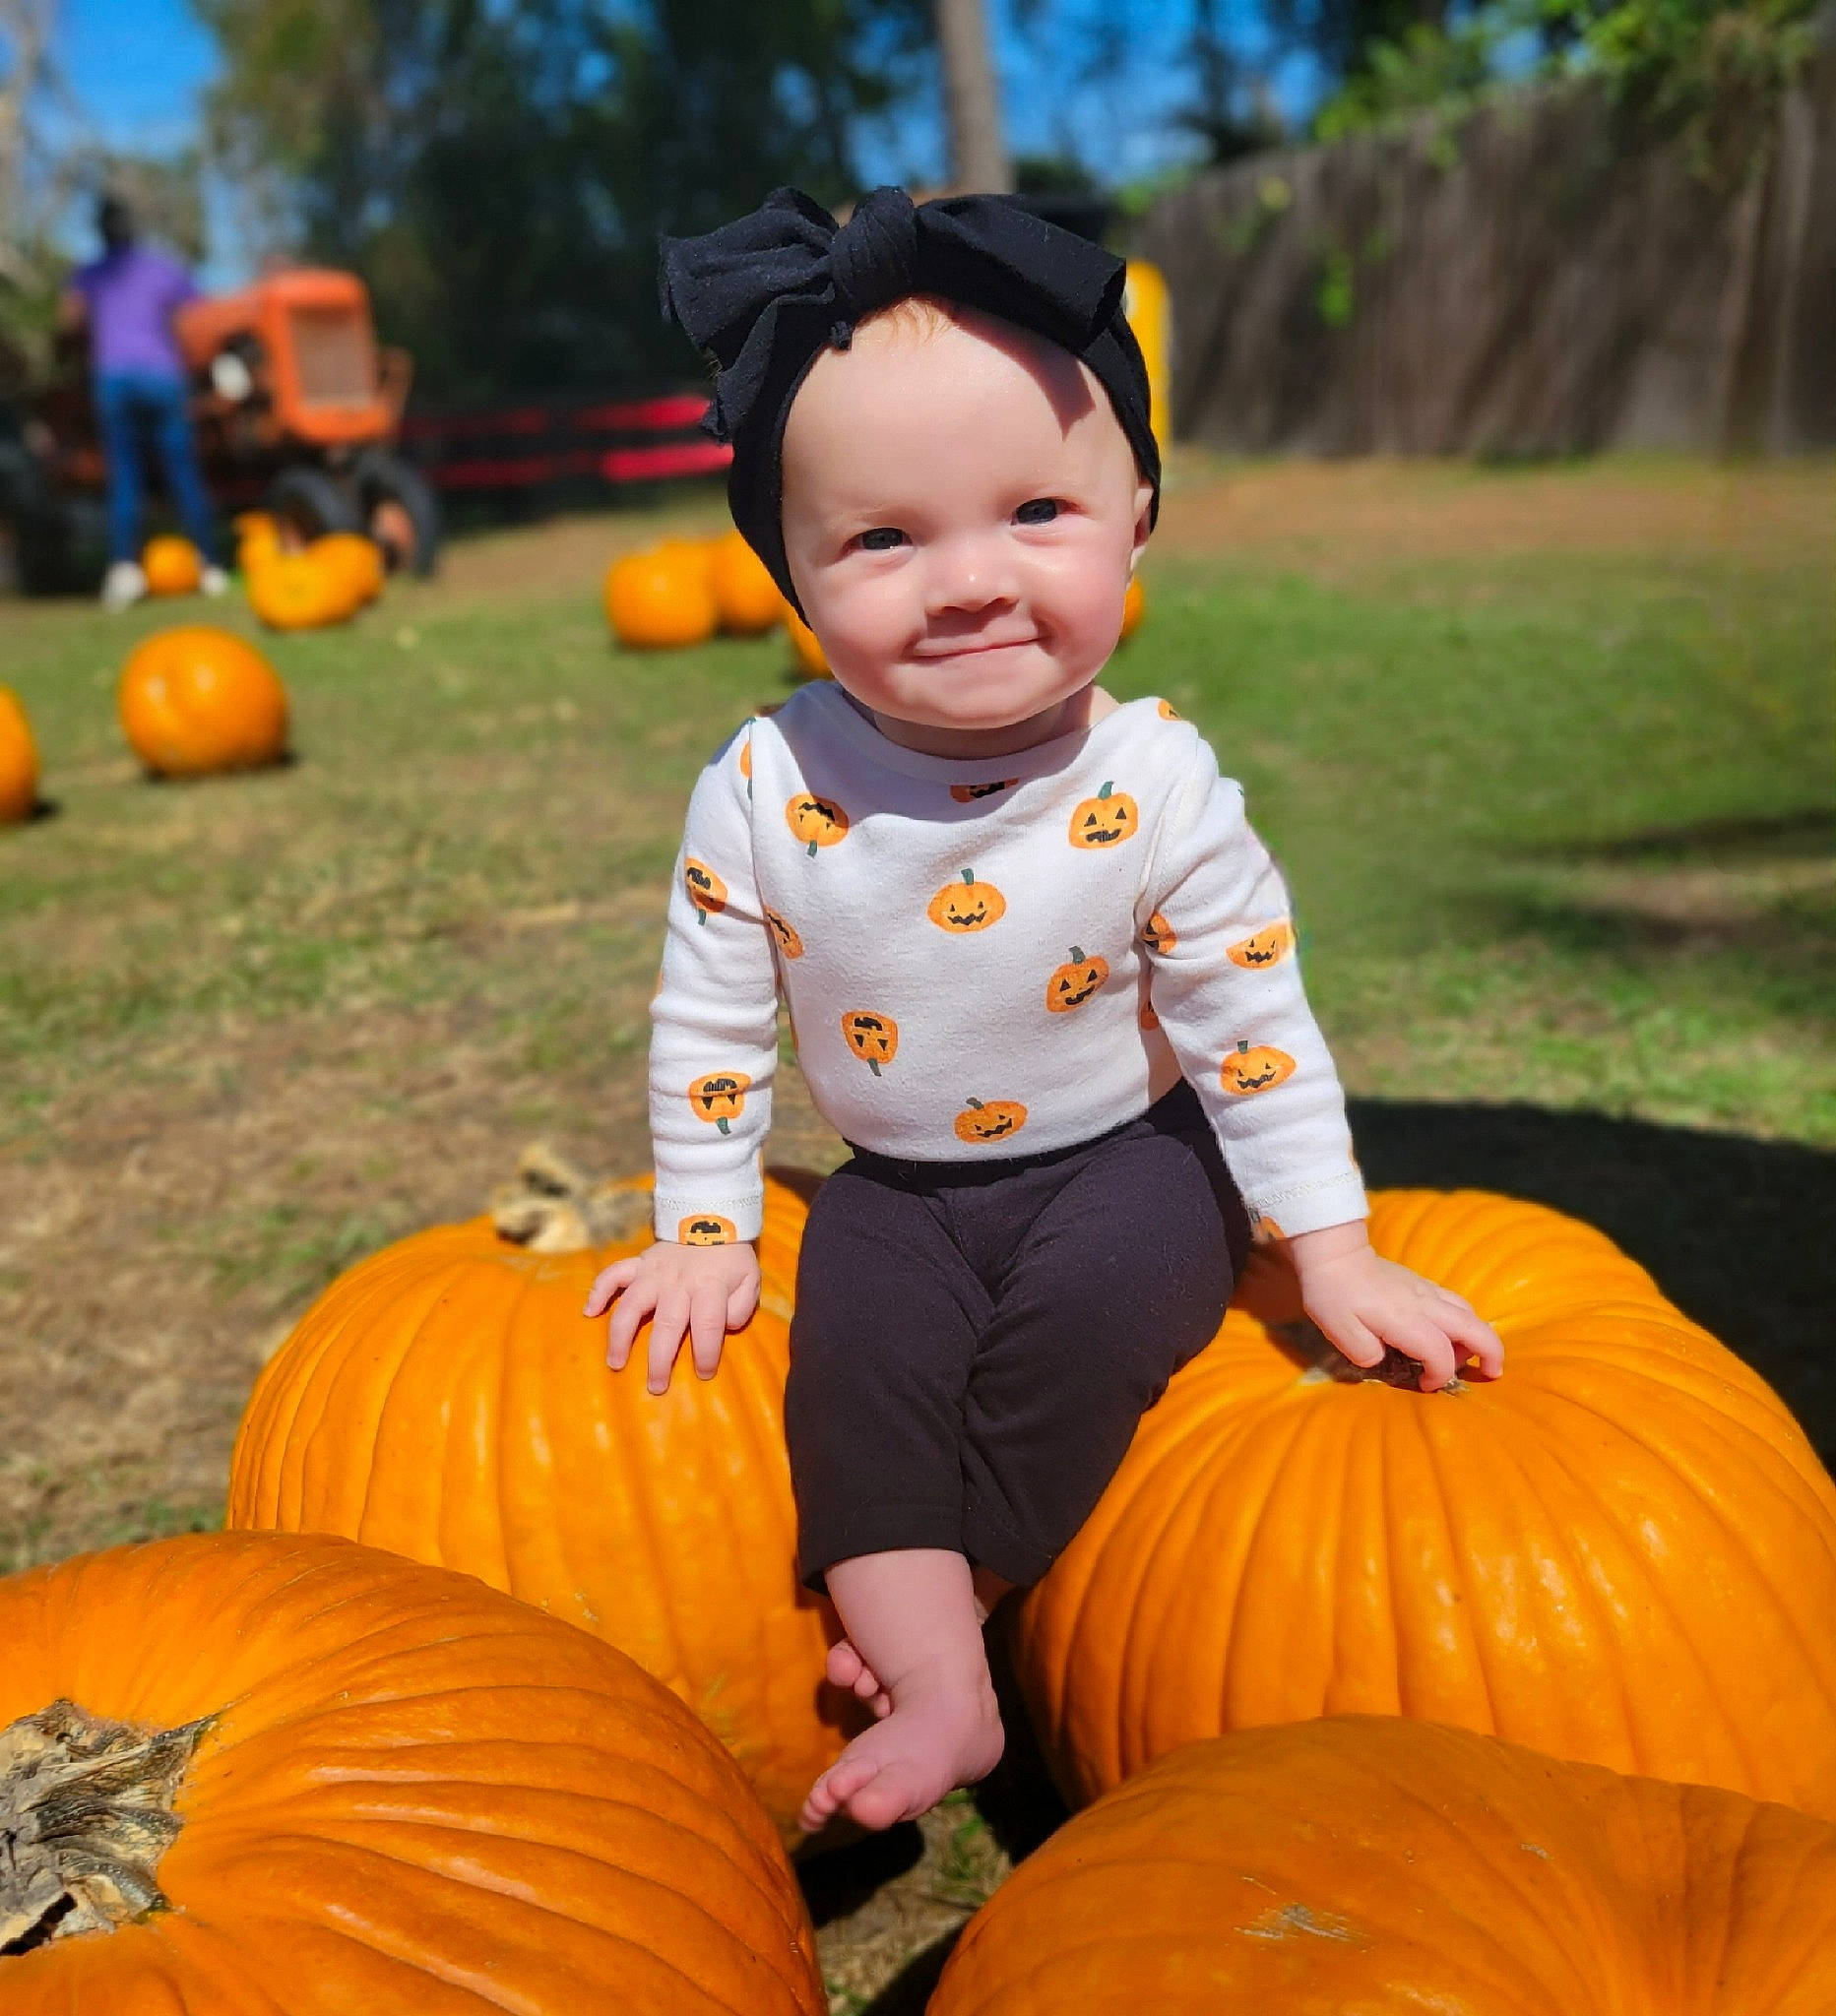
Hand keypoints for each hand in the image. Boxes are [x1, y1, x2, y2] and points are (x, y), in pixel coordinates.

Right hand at [583, 1239, 760, 1394]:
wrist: (712, 1218)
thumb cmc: (731, 1258)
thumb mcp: (750, 1279)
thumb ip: (741, 1306)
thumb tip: (726, 1326)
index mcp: (709, 1287)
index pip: (708, 1325)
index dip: (706, 1353)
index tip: (704, 1373)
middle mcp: (677, 1282)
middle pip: (667, 1325)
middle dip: (660, 1360)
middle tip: (655, 1386)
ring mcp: (654, 1273)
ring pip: (632, 1305)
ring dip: (621, 1335)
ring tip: (616, 1362)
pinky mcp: (638, 1264)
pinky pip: (613, 1274)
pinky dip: (599, 1291)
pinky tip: (589, 1312)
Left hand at [1286, 1222, 1502, 1391]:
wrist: (1335, 1254)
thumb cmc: (1332, 1293)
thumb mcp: (1339, 1331)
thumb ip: (1365, 1353)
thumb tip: (1383, 1360)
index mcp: (1405, 1319)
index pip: (1440, 1353)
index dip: (1440, 1375)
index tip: (1425, 1386)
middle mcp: (1425, 1304)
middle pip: (1475, 1328)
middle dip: (1491, 1354)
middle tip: (1492, 1374)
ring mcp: (1427, 1291)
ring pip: (1469, 1313)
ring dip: (1476, 1338)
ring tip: (1465, 1358)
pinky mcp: (1423, 1284)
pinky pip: (1456, 1303)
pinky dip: (1464, 1322)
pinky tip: (1449, 1334)